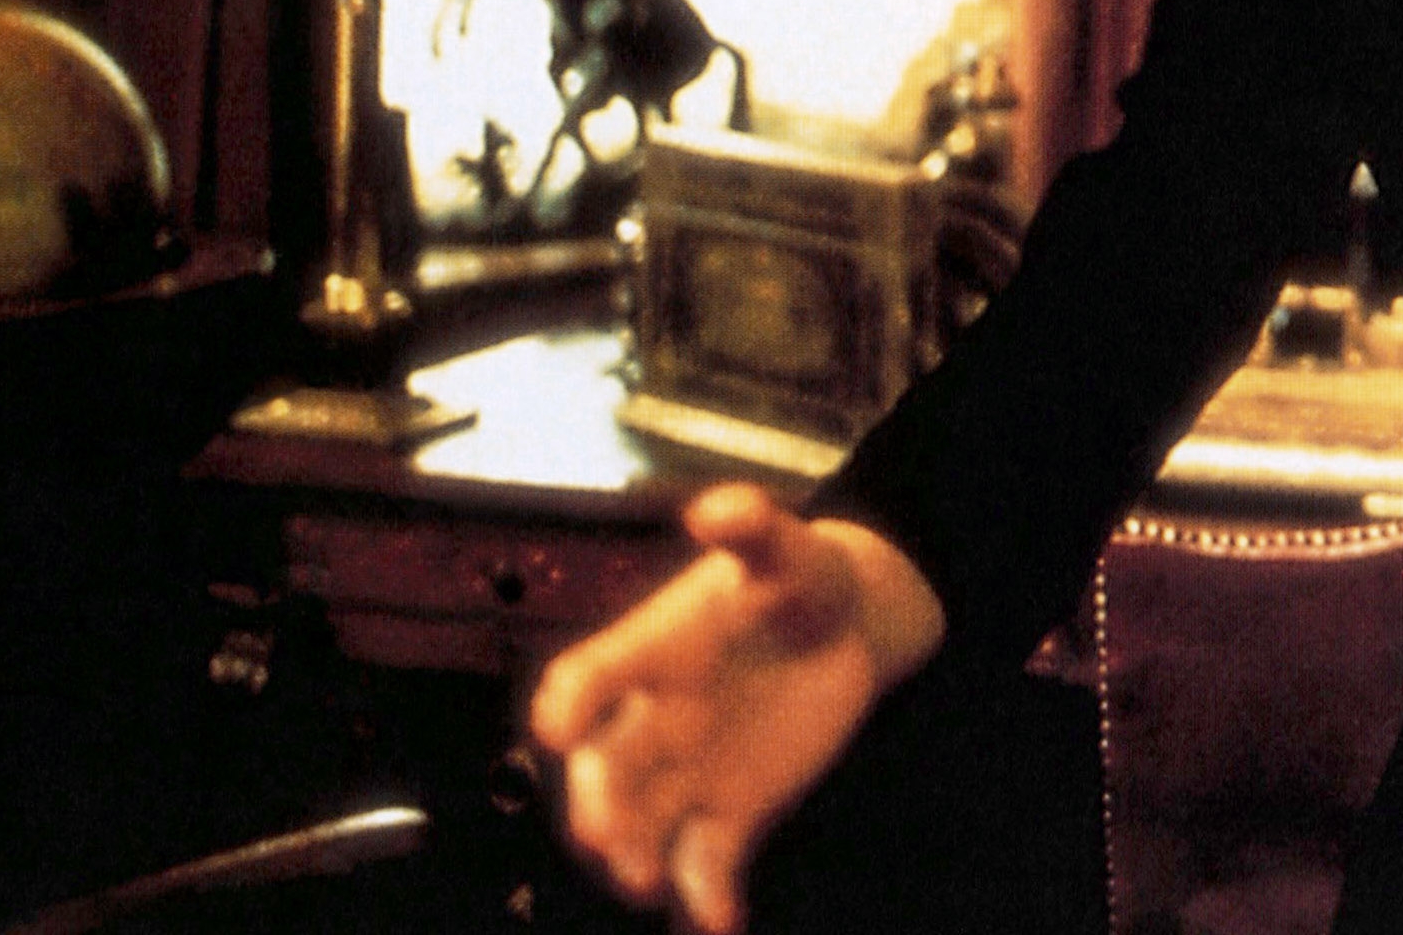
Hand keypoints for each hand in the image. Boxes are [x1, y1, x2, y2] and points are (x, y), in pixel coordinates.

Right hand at [526, 483, 942, 933]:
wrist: (847, 625)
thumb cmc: (796, 577)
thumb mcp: (784, 545)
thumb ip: (750, 527)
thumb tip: (718, 508)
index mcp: (649, 651)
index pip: (592, 675)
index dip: (571, 699)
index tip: (555, 724)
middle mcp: (651, 720)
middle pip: (604, 767)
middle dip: (596, 800)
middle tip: (599, 831)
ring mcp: (686, 773)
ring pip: (644, 826)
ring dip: (636, 857)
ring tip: (645, 883)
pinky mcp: (732, 812)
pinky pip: (708, 863)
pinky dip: (709, 897)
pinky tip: (720, 922)